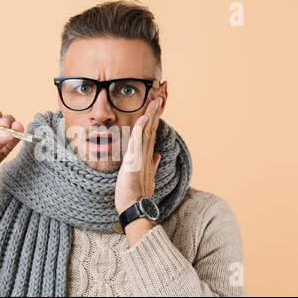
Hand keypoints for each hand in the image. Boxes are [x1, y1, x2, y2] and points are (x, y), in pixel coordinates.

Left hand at [115, 97, 162, 214]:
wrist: (136, 207)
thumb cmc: (137, 194)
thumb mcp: (146, 176)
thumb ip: (152, 164)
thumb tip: (157, 156)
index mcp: (149, 155)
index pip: (153, 130)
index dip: (156, 114)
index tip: (159, 100)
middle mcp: (148, 153)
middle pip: (153, 125)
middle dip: (157, 108)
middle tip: (162, 90)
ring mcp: (142, 156)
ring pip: (148, 130)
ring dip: (152, 113)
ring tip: (157, 97)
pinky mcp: (135, 161)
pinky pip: (138, 142)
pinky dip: (141, 128)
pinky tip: (144, 117)